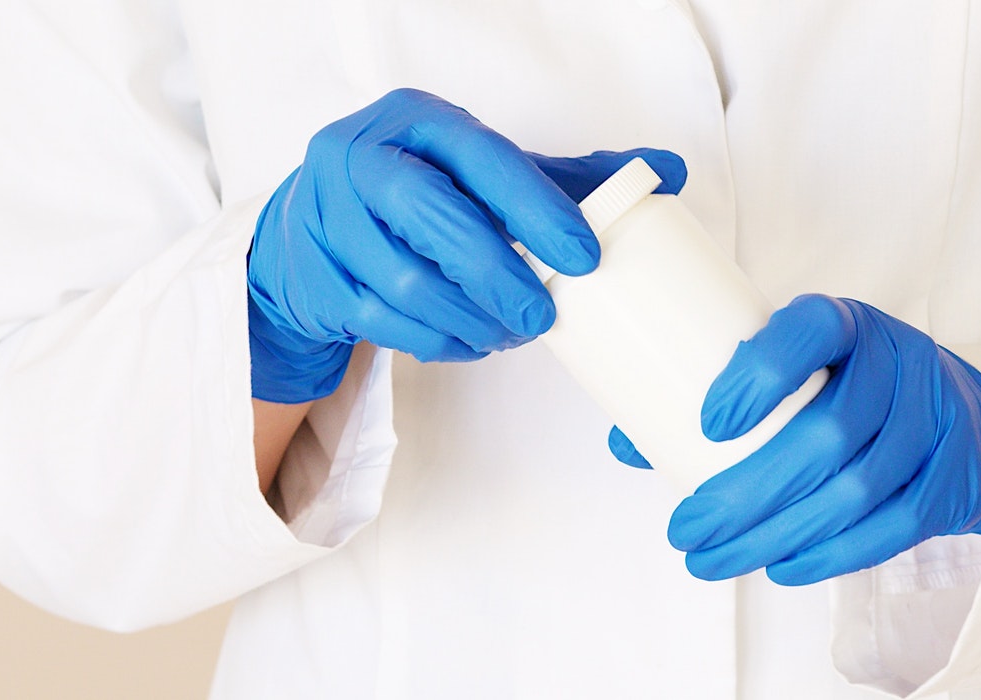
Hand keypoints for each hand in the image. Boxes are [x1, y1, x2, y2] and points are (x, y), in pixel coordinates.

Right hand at [248, 88, 685, 402]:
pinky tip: (469, 340)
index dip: (537, 208)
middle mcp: (360, 160)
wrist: (310, 230)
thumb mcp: (484, 172)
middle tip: (544, 318)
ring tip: (510, 333)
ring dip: (471, 320)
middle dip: (498, 276)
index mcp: (414, 121)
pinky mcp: (314, 280)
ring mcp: (327, 221)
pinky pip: (384, 326)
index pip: (482, 158)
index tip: (584, 257)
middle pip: (432, 219)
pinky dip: (438, 342)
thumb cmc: (419, 195)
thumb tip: (670, 172)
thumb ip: (569, 176)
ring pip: (405, 285)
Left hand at [608, 294, 980, 584]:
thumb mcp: (797, 370)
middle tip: (685, 530)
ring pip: (855, 490)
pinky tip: (780, 569)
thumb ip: (719, 397)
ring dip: (776, 535)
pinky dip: (831, 556)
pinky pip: (892, 528)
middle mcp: (897, 362)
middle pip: (826, 433)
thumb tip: (626, 442)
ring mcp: (933, 422)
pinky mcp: (950, 479)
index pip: (809, 332)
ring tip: (712, 561)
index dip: (760, 376)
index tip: (706, 425)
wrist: (964, 419)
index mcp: (845, 323)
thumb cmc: (847, 389)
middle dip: (746, 493)